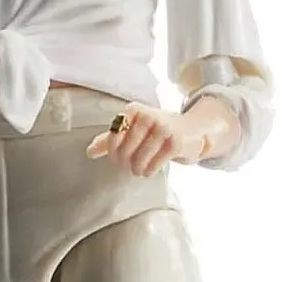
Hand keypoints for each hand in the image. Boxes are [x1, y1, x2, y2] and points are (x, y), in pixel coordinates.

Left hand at [86, 103, 205, 176]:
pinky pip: (152, 166)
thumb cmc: (157, 131)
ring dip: (138, 170)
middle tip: (132, 165)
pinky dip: (149, 172)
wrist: (192, 131)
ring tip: (141, 168)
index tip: (120, 158)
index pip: (112, 139)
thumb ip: (110, 139)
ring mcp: (162, 128)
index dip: (114, 154)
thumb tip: (89, 152)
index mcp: (133, 110)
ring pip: (138, 161)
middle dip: (126, 164)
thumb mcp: (133, 130)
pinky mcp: (175, 142)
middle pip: (124, 152)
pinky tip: (151, 169)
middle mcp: (147, 115)